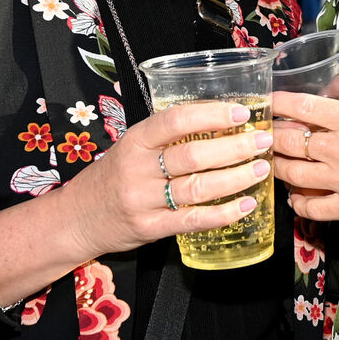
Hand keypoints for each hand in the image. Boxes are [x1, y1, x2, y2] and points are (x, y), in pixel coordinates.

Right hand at [65, 101, 273, 258]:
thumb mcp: (131, 147)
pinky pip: (192, 220)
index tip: (241, 111)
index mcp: (135, 140)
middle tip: (262, 140)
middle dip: (234, 146)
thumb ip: (166, 137)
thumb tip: (220, 120)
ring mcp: (143, 200)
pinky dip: (223, 213)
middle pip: (193, 155)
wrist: (77, 217)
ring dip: (235, 178)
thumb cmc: (114, 177)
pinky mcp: (150, 228)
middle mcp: (138, 168)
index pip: (175, 120)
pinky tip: (245, 205)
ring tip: (261, 168)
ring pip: (197, 187)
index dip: (210, 114)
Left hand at [272, 66, 338, 231]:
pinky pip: (313, 209)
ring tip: (270, 161)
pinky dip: (298, 203)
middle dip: (269, 136)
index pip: (303, 107)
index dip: (278, 103)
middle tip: (261, 133)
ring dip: (277, 166)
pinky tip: (294, 196)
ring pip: (294, 174)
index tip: (266, 100)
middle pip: (290, 142)